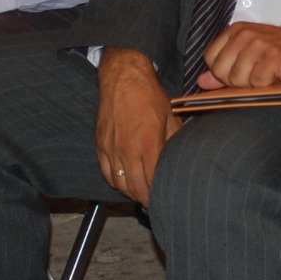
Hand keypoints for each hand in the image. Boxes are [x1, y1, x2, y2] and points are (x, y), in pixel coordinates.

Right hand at [95, 48, 179, 205]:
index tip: (165, 198)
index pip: (153, 182)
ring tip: (140, 194)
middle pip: (136, 189)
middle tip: (154, 201)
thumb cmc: (149, 96)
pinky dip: (115, 182)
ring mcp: (111, 149)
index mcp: (148, 145)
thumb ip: (174, 141)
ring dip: (130, 193)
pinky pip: (106, 173)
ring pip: (119, 185)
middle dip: (146, 199)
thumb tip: (180, 157)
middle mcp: (128, 151)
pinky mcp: (100, 145)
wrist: (123, 78)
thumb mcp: (170, 118)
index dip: (159, 194)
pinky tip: (124, 182)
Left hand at [196, 21, 280, 89]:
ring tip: (268, 75)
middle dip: (237, 81)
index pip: (211, 58)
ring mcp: (259, 44)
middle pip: (222, 71)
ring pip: (238, 79)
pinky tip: (276, 76)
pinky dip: (266, 85)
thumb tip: (201, 82)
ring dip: (253, 84)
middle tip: (256, 76)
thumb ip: (222, 70)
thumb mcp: (247, 58)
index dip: (222, 73)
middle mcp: (245, 34)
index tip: (241, 72)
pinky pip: (257, 82)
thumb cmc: (279, 55)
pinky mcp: (273, 56)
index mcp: (235, 31)